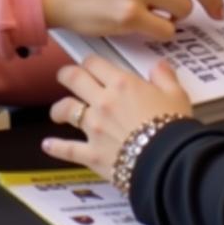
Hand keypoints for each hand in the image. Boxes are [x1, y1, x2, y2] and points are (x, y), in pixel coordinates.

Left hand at [42, 57, 191, 181]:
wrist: (168, 162)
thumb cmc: (173, 127)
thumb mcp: (176, 95)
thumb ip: (165, 78)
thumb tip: (160, 66)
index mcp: (121, 84)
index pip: (95, 63)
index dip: (89, 62)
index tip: (88, 64)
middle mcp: (102, 101)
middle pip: (74, 79)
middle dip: (66, 75)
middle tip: (65, 76)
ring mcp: (93, 128)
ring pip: (66, 109)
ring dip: (58, 109)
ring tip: (57, 111)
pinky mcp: (91, 153)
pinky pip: (68, 149)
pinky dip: (55, 147)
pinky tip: (47, 145)